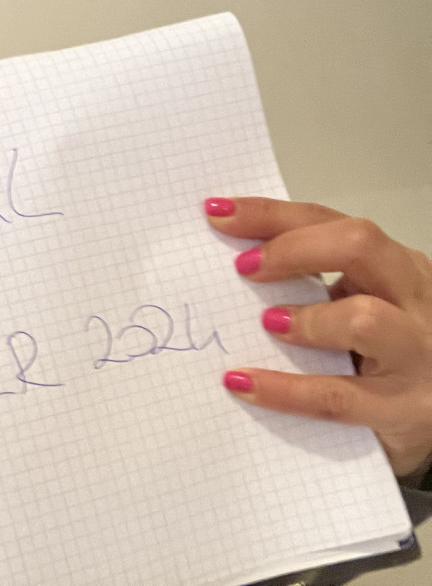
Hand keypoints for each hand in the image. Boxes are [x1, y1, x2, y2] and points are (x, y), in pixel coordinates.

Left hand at [206, 196, 431, 479]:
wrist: (431, 415)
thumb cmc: (384, 354)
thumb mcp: (357, 303)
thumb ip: (310, 282)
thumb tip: (230, 263)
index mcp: (394, 264)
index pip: (331, 222)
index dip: (272, 215)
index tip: (218, 213)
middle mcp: (413, 297)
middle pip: (360, 245)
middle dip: (291, 248)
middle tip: (242, 267)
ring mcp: (415, 352)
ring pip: (365, 319)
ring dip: (306, 319)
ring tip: (266, 323)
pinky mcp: (403, 407)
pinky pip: (337, 395)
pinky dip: (284, 389)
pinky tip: (242, 383)